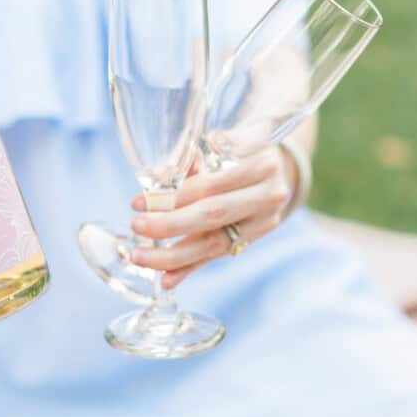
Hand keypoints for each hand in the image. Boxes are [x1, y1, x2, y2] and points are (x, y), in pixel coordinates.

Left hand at [129, 145, 307, 289]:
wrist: (279, 165)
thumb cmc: (244, 144)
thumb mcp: (224, 137)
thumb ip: (191, 155)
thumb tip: (155, 177)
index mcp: (262, 164)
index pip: (210, 186)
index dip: (173, 196)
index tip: (138, 202)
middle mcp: (268, 196)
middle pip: (213, 215)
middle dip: (170, 225)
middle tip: (137, 227)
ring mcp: (263, 223)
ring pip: (215, 243)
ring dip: (174, 255)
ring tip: (140, 257)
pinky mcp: (253, 240)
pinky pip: (217, 256)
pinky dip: (190, 268)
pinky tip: (167, 279)